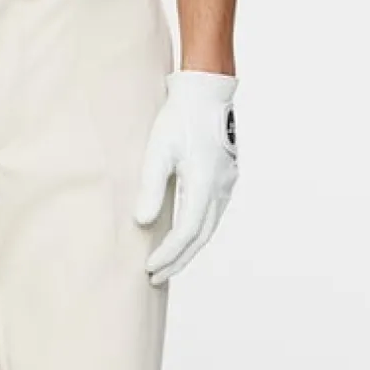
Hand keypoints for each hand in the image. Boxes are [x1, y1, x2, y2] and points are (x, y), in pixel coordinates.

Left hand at [133, 71, 238, 285]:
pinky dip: (197, 233)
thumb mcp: (158, 151)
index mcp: (205, 182)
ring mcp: (227, 184)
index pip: (186, 231)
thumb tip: (142, 223)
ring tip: (167, 265)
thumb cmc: (179, 118)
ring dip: (188, 249)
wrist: (207, 91)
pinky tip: (183, 238)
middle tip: (156, 278)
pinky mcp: (226, 178)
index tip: (149, 268)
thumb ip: (150, 188)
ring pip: (209, 228)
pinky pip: (212, 215)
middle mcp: (221, 187)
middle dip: (178, 260)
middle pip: (200, 237)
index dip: (168, 254)